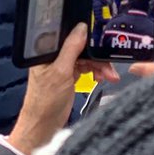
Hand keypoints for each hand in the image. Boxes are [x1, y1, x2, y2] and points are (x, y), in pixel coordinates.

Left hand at [6, 24, 117, 154]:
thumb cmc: (44, 101)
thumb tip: (82, 28)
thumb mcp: (60, 72)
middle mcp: (54, 55)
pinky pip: (87, 67)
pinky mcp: (70, 75)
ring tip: (109, 75)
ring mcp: (63, 65)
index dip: (85, 34)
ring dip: (100, 65)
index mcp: (46, 50)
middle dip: (96, 54)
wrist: (44, 126)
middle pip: (80, 46)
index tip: (100, 38)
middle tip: (108, 61)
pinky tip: (102, 76)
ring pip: (86, 57)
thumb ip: (71, 48)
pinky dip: (96, 71)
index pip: (68, 34)